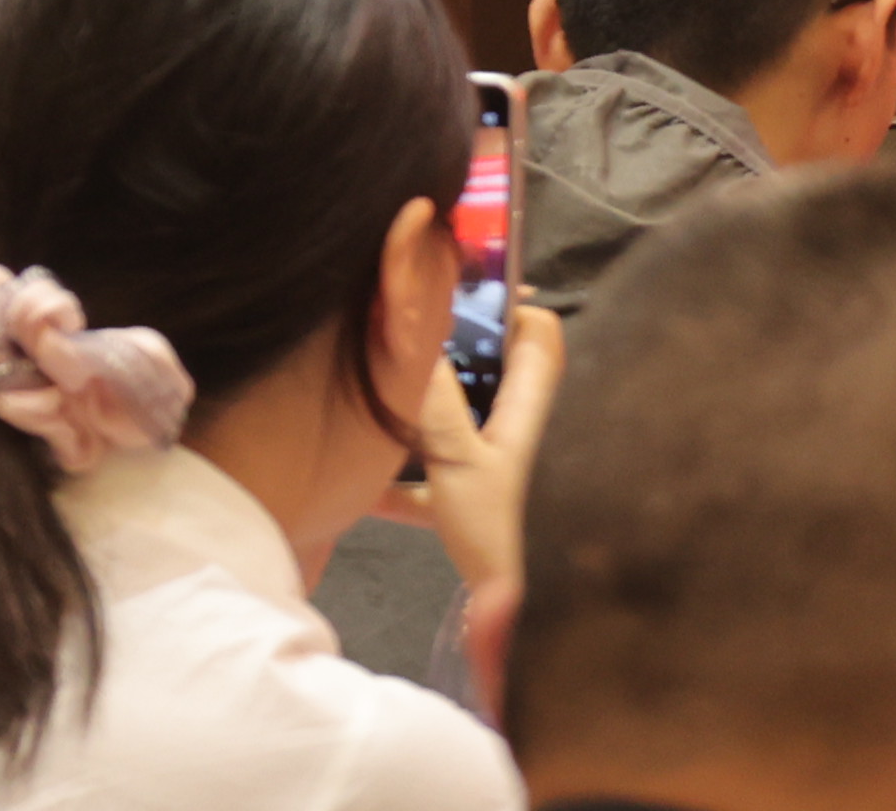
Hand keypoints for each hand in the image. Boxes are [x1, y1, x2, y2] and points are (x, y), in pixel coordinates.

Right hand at [402, 302, 559, 598]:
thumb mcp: (458, 458)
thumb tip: (416, 336)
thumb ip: (435, 400)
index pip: (540, 335)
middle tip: (401, 338)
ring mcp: (487, 467)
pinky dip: (394, 485)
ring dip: (417, 415)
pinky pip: (424, 482)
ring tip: (373, 395)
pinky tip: (355, 491)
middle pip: (488, 373)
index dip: (516, 304)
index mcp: (525, 408)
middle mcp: (511, 430)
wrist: (506, 611)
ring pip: (452, 423)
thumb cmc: (495, 530)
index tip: (470, 285)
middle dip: (449, 356)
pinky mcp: (462, 504)